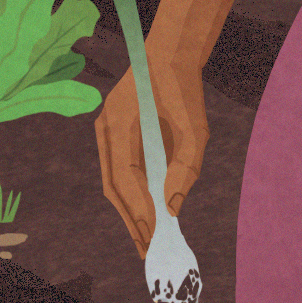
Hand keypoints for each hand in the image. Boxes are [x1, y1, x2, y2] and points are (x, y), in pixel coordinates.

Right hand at [97, 55, 203, 256]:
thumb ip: (186, 166)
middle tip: (147, 248)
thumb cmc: (186, 88)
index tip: (153, 232)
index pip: (124, 176)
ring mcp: (105, 130)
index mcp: (119, 122)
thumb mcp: (196, 127)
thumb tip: (173, 206)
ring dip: (129, 211)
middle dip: (130, 219)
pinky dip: (131, 194)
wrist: (172, 53)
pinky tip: (144, 213)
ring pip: (112, 181)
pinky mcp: (114, 133)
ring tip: (144, 238)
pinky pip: (118, 170)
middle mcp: (105, 128)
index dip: (138, 207)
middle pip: (112, 186)